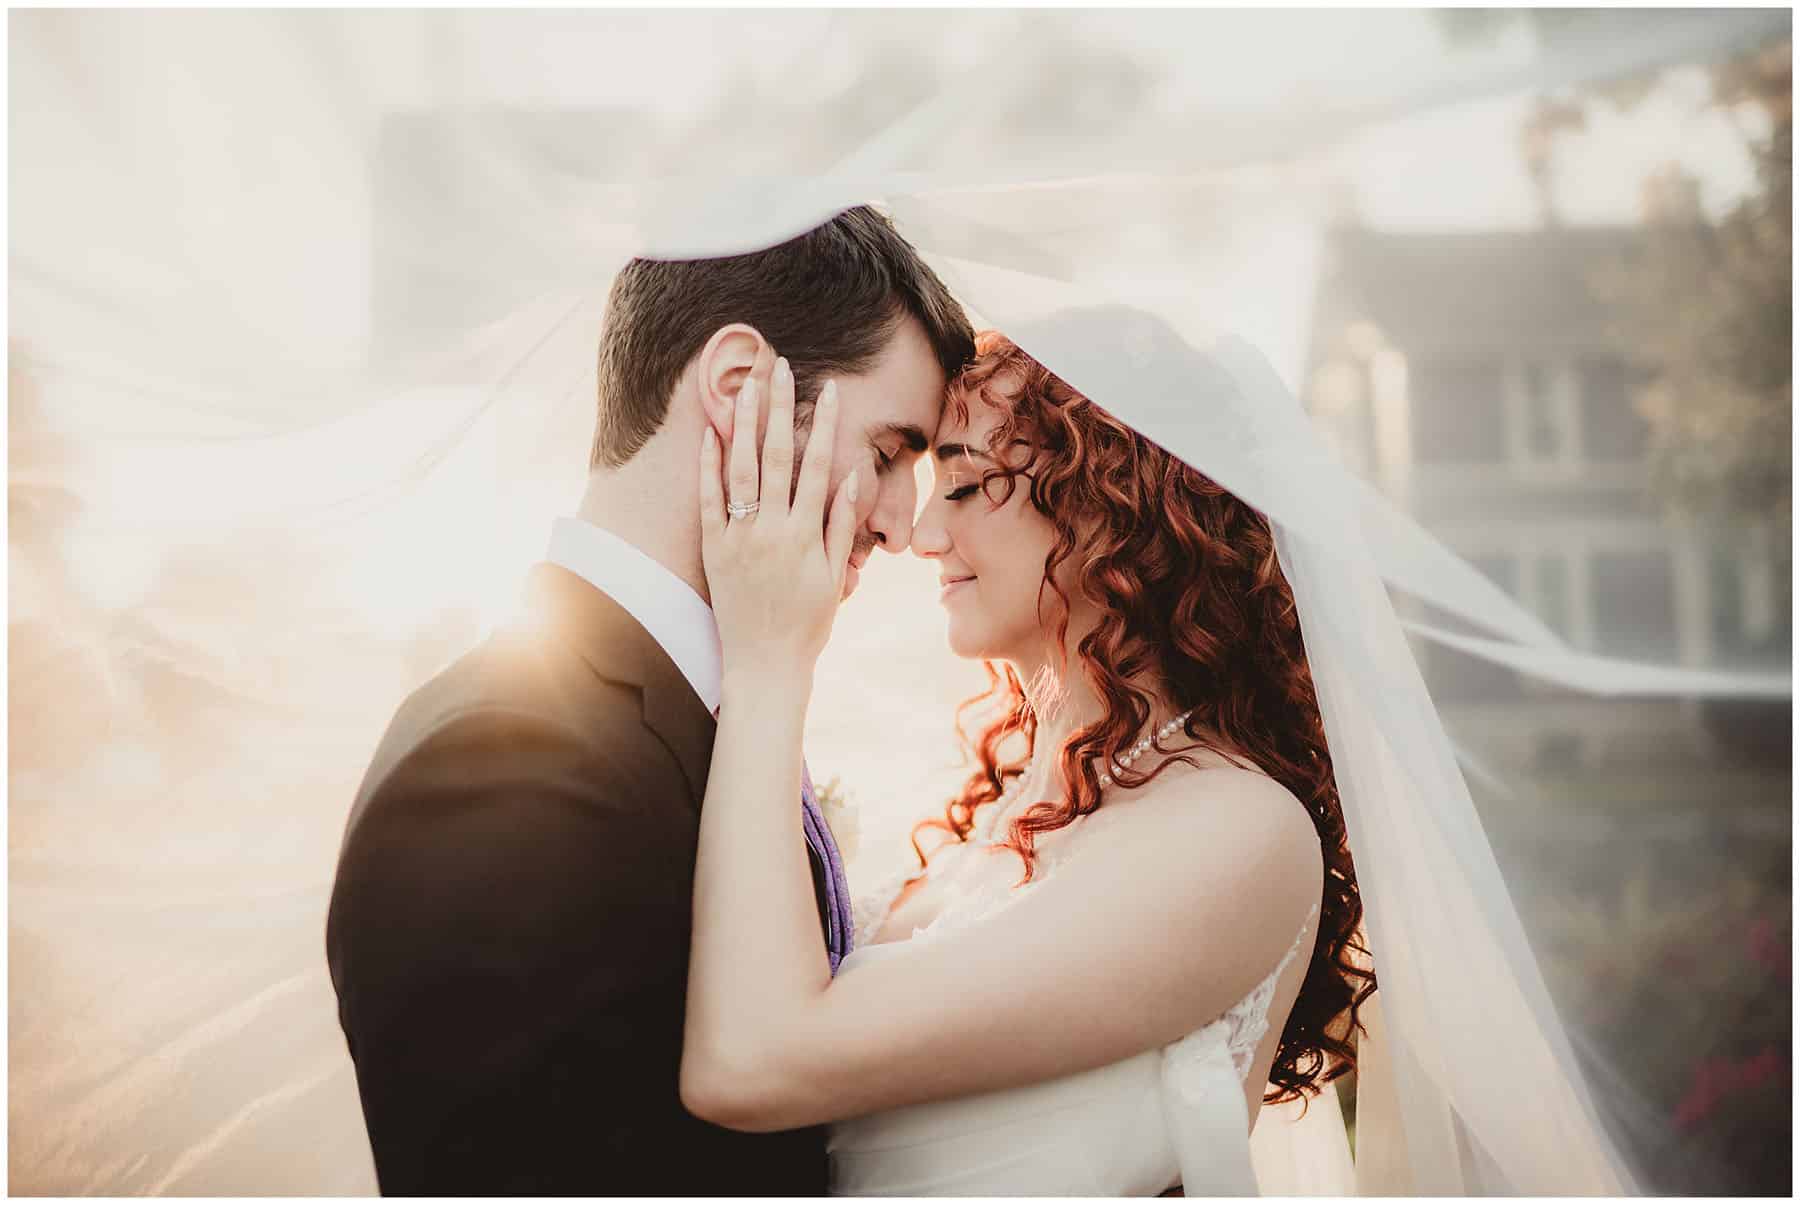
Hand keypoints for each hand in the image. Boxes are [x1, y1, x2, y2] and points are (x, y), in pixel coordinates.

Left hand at [700, 356, 857, 687]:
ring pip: (740, 470)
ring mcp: (739, 538)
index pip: (819, 467)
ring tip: (746, 386)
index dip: (824, 426)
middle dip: (780, 409)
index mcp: (806, 535)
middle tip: (782, 368)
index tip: (830, 391)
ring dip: (743, 425)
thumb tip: (851, 478)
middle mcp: (771, 530)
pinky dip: (709, 466)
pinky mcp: (714, 550)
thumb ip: (840, 525)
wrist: (764, 666)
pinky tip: (712, 434)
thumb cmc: (807, 625)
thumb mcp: (833, 576)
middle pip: (776, 457)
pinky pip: (709, 501)